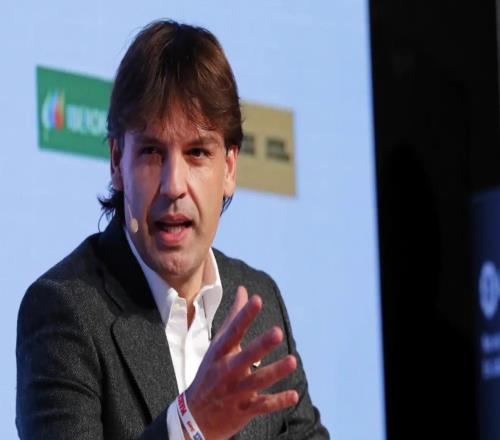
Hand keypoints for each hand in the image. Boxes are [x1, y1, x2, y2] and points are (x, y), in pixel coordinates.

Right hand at [184, 286, 298, 439]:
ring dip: (275, 372)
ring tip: (292, 361)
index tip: (257, 300)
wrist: (194, 416)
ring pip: (257, 381)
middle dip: (260, 345)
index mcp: (221, 353)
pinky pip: (263, 405)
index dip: (245, 316)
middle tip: (277, 332)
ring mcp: (235, 391)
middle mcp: (227, 370)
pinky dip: (278, 401)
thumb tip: (244, 291)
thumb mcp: (218, 345)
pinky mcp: (243, 410)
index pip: (233, 331)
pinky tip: (294, 396)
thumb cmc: (210, 372)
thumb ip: (233, 318)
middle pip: (245, 356)